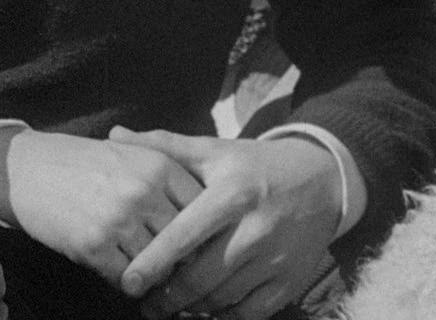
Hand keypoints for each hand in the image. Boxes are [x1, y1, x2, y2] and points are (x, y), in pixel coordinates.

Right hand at [0, 129, 202, 285]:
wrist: (23, 168)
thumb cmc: (81, 164)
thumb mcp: (129, 156)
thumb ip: (168, 182)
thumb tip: (210, 226)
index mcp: (158, 164)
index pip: (204, 212)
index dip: (204, 235)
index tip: (201, 248)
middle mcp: (142, 190)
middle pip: (185, 244)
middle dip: (181, 261)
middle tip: (177, 272)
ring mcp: (118, 219)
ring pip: (158, 265)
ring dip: (154, 276)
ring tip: (149, 277)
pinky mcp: (93, 245)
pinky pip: (126, 279)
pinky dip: (125, 281)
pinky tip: (117, 271)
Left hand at [111, 128, 341, 319]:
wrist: (321, 180)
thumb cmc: (252, 166)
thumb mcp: (212, 150)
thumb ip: (163, 145)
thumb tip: (114, 134)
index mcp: (232, 194)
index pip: (185, 235)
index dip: (154, 261)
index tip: (128, 282)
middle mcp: (256, 229)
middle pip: (203, 276)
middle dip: (168, 296)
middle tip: (143, 304)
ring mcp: (276, 259)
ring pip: (224, 298)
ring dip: (192, 308)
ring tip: (165, 307)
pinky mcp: (292, 280)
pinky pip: (251, 312)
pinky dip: (224, 316)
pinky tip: (203, 310)